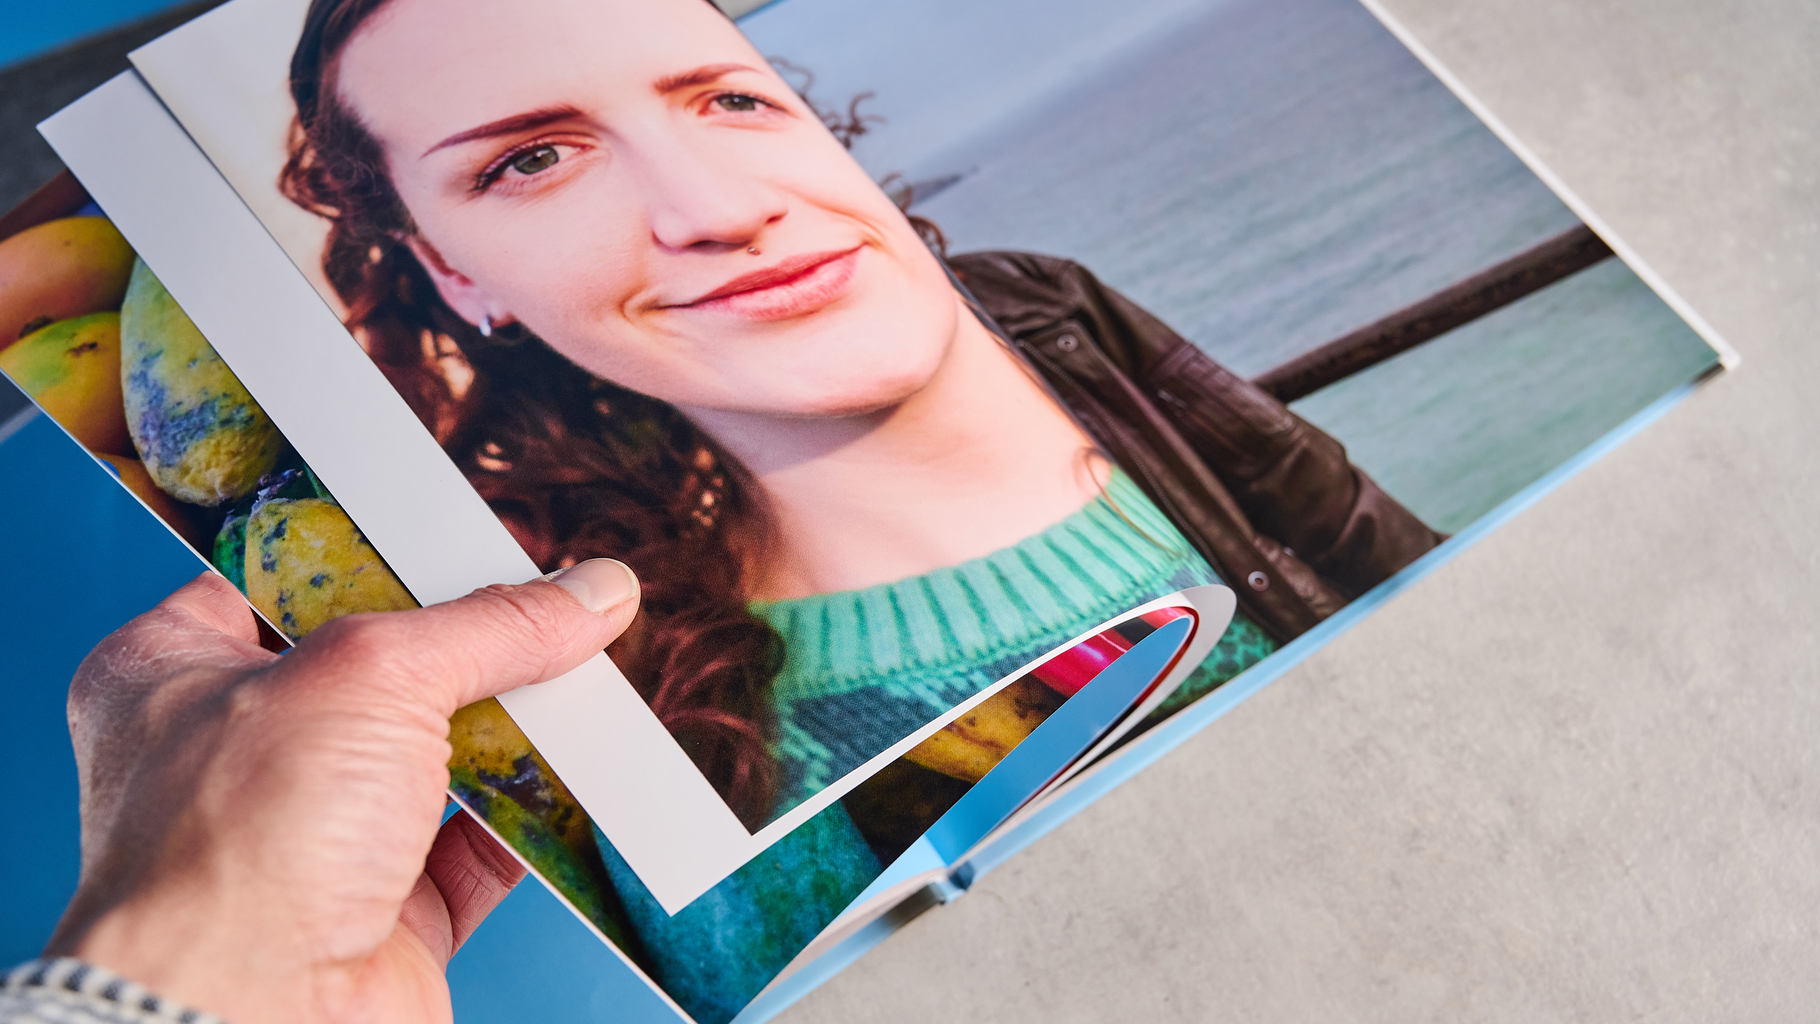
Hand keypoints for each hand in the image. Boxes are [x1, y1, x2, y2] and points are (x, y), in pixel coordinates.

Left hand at [44, 558, 640, 1023]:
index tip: (454, 526)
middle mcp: (240, 755)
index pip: (280, 576)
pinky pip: (486, 843)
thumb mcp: (369, 675)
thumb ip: (487, 626)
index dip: (369, 547)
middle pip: (382, 667)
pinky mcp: (388, 909)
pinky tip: (588, 770)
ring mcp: (316, 836)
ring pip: (442, 754)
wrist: (250, 1023)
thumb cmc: (234, 849)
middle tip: (542, 602)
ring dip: (516, 727)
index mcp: (175, 673)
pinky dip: (542, 813)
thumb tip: (588, 592)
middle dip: (466, 643)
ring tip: (583, 675)